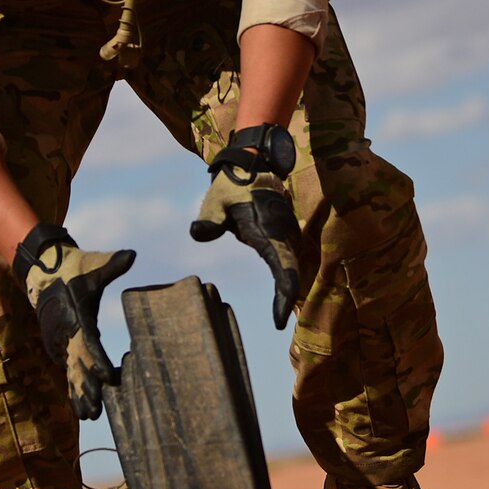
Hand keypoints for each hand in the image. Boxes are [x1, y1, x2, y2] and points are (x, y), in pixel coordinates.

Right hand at [14, 223, 134, 419]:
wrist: (45, 274)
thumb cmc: (75, 269)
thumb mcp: (93, 265)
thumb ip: (112, 264)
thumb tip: (131, 255)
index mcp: (77, 317)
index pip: (89, 341)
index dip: (97, 359)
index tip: (108, 376)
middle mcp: (67, 334)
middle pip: (80, 364)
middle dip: (89, 387)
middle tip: (98, 408)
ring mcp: (62, 342)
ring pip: (73, 373)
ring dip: (81, 395)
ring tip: (90, 416)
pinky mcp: (61, 347)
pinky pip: (69, 371)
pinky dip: (74, 390)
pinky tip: (82, 410)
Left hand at [190, 123, 301, 328]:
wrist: (254, 166)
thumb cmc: (231, 186)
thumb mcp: (215, 200)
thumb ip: (209, 219)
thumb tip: (197, 232)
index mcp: (266, 228)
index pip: (281, 264)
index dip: (283, 292)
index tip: (280, 316)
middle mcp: (281, 232)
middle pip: (289, 269)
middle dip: (286, 296)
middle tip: (279, 323)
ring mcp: (286, 233)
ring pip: (291, 265)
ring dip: (287, 288)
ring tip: (280, 315)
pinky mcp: (285, 234)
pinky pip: (288, 259)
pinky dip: (285, 276)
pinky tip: (281, 297)